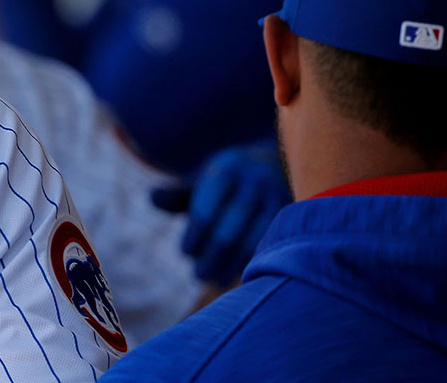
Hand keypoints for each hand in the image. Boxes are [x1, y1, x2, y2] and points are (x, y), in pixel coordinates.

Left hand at [151, 141, 291, 286]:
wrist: (275, 165)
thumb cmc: (227, 182)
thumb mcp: (203, 182)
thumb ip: (179, 195)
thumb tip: (152, 197)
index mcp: (226, 169)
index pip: (206, 207)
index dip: (195, 234)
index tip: (186, 253)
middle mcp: (254, 180)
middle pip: (231, 227)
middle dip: (212, 255)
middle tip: (198, 275)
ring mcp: (278, 197)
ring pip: (254, 239)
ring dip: (233, 264)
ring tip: (215, 279)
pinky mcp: (294, 215)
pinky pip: (273, 243)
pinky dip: (254, 261)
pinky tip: (239, 275)